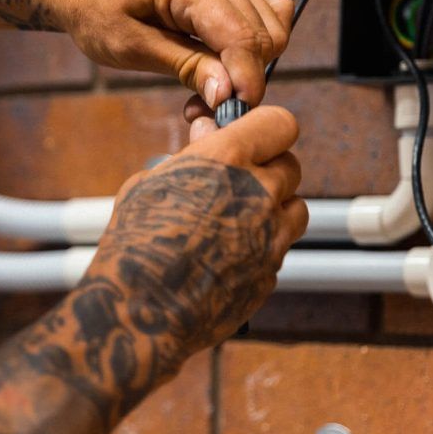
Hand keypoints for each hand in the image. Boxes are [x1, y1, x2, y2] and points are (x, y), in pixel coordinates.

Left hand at [37, 0, 293, 106]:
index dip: (247, 82)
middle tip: (206, 106)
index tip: (233, 116)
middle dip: (247, 76)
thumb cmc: (92, 11)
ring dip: (252, 62)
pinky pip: (261, 14)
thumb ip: (184, 66)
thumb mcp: (130, 47)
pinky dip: (250, 44)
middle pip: (267, 34)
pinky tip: (216, 63)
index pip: (243, 38)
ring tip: (209, 87)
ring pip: (273, 24)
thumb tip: (229, 93)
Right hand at [80, 106, 307, 370]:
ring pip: (296, 208)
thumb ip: (190, 157)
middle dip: (267, 168)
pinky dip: (262, 244)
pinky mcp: (272, 271)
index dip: (267, 128)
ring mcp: (271, 235)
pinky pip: (279, 247)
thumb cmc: (136, 240)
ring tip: (237, 217)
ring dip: (274, 207)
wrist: (142, 310)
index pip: (281, 123)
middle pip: (291, 165)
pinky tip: (228, 252)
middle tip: (236, 181)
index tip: (254, 136)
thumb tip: (208, 134)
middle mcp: (258, 193)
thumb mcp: (150, 183)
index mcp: (227, 159)